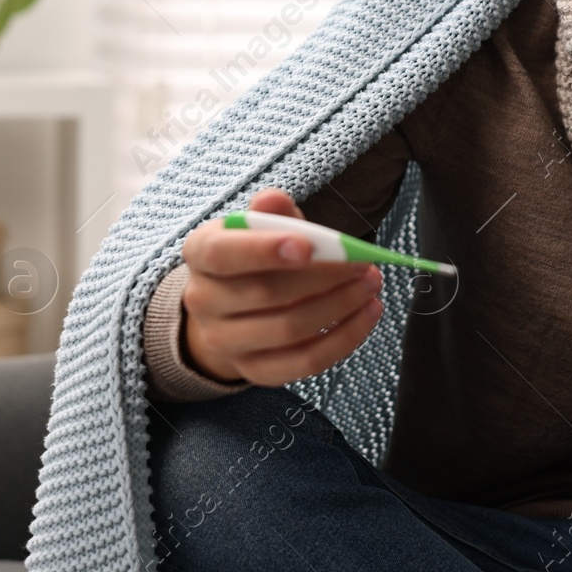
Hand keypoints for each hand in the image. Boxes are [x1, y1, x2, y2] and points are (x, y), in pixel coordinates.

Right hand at [179, 187, 384, 385]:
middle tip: (364, 264)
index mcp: (200, 254)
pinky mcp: (255, 371)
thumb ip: (272, 214)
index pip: (222, 255)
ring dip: (340, 306)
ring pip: (289, 330)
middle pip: (265, 294)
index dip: (263, 251)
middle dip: (323, 277)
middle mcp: (203, 301)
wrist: (234, 307)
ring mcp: (225, 342)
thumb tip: (274, 199)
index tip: (308, 246)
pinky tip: (367, 314)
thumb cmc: (256, 256)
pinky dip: (343, 339)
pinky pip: (304, 362)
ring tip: (371, 286)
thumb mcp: (260, 227)